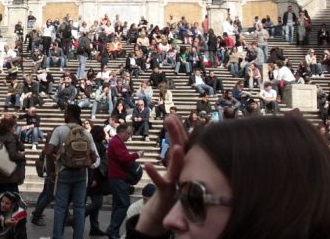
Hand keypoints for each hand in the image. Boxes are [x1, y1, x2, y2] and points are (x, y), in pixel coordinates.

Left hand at [136, 115, 187, 235]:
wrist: (162, 215)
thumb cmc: (168, 192)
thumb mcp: (172, 173)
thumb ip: (175, 159)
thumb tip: (177, 142)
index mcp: (181, 165)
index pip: (182, 144)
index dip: (178, 130)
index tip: (173, 115)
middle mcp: (182, 173)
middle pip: (182, 151)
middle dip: (177, 134)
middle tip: (171, 117)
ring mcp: (176, 183)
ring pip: (177, 168)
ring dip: (177, 158)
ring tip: (176, 145)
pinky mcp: (166, 194)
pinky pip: (161, 184)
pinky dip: (154, 175)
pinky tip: (146, 164)